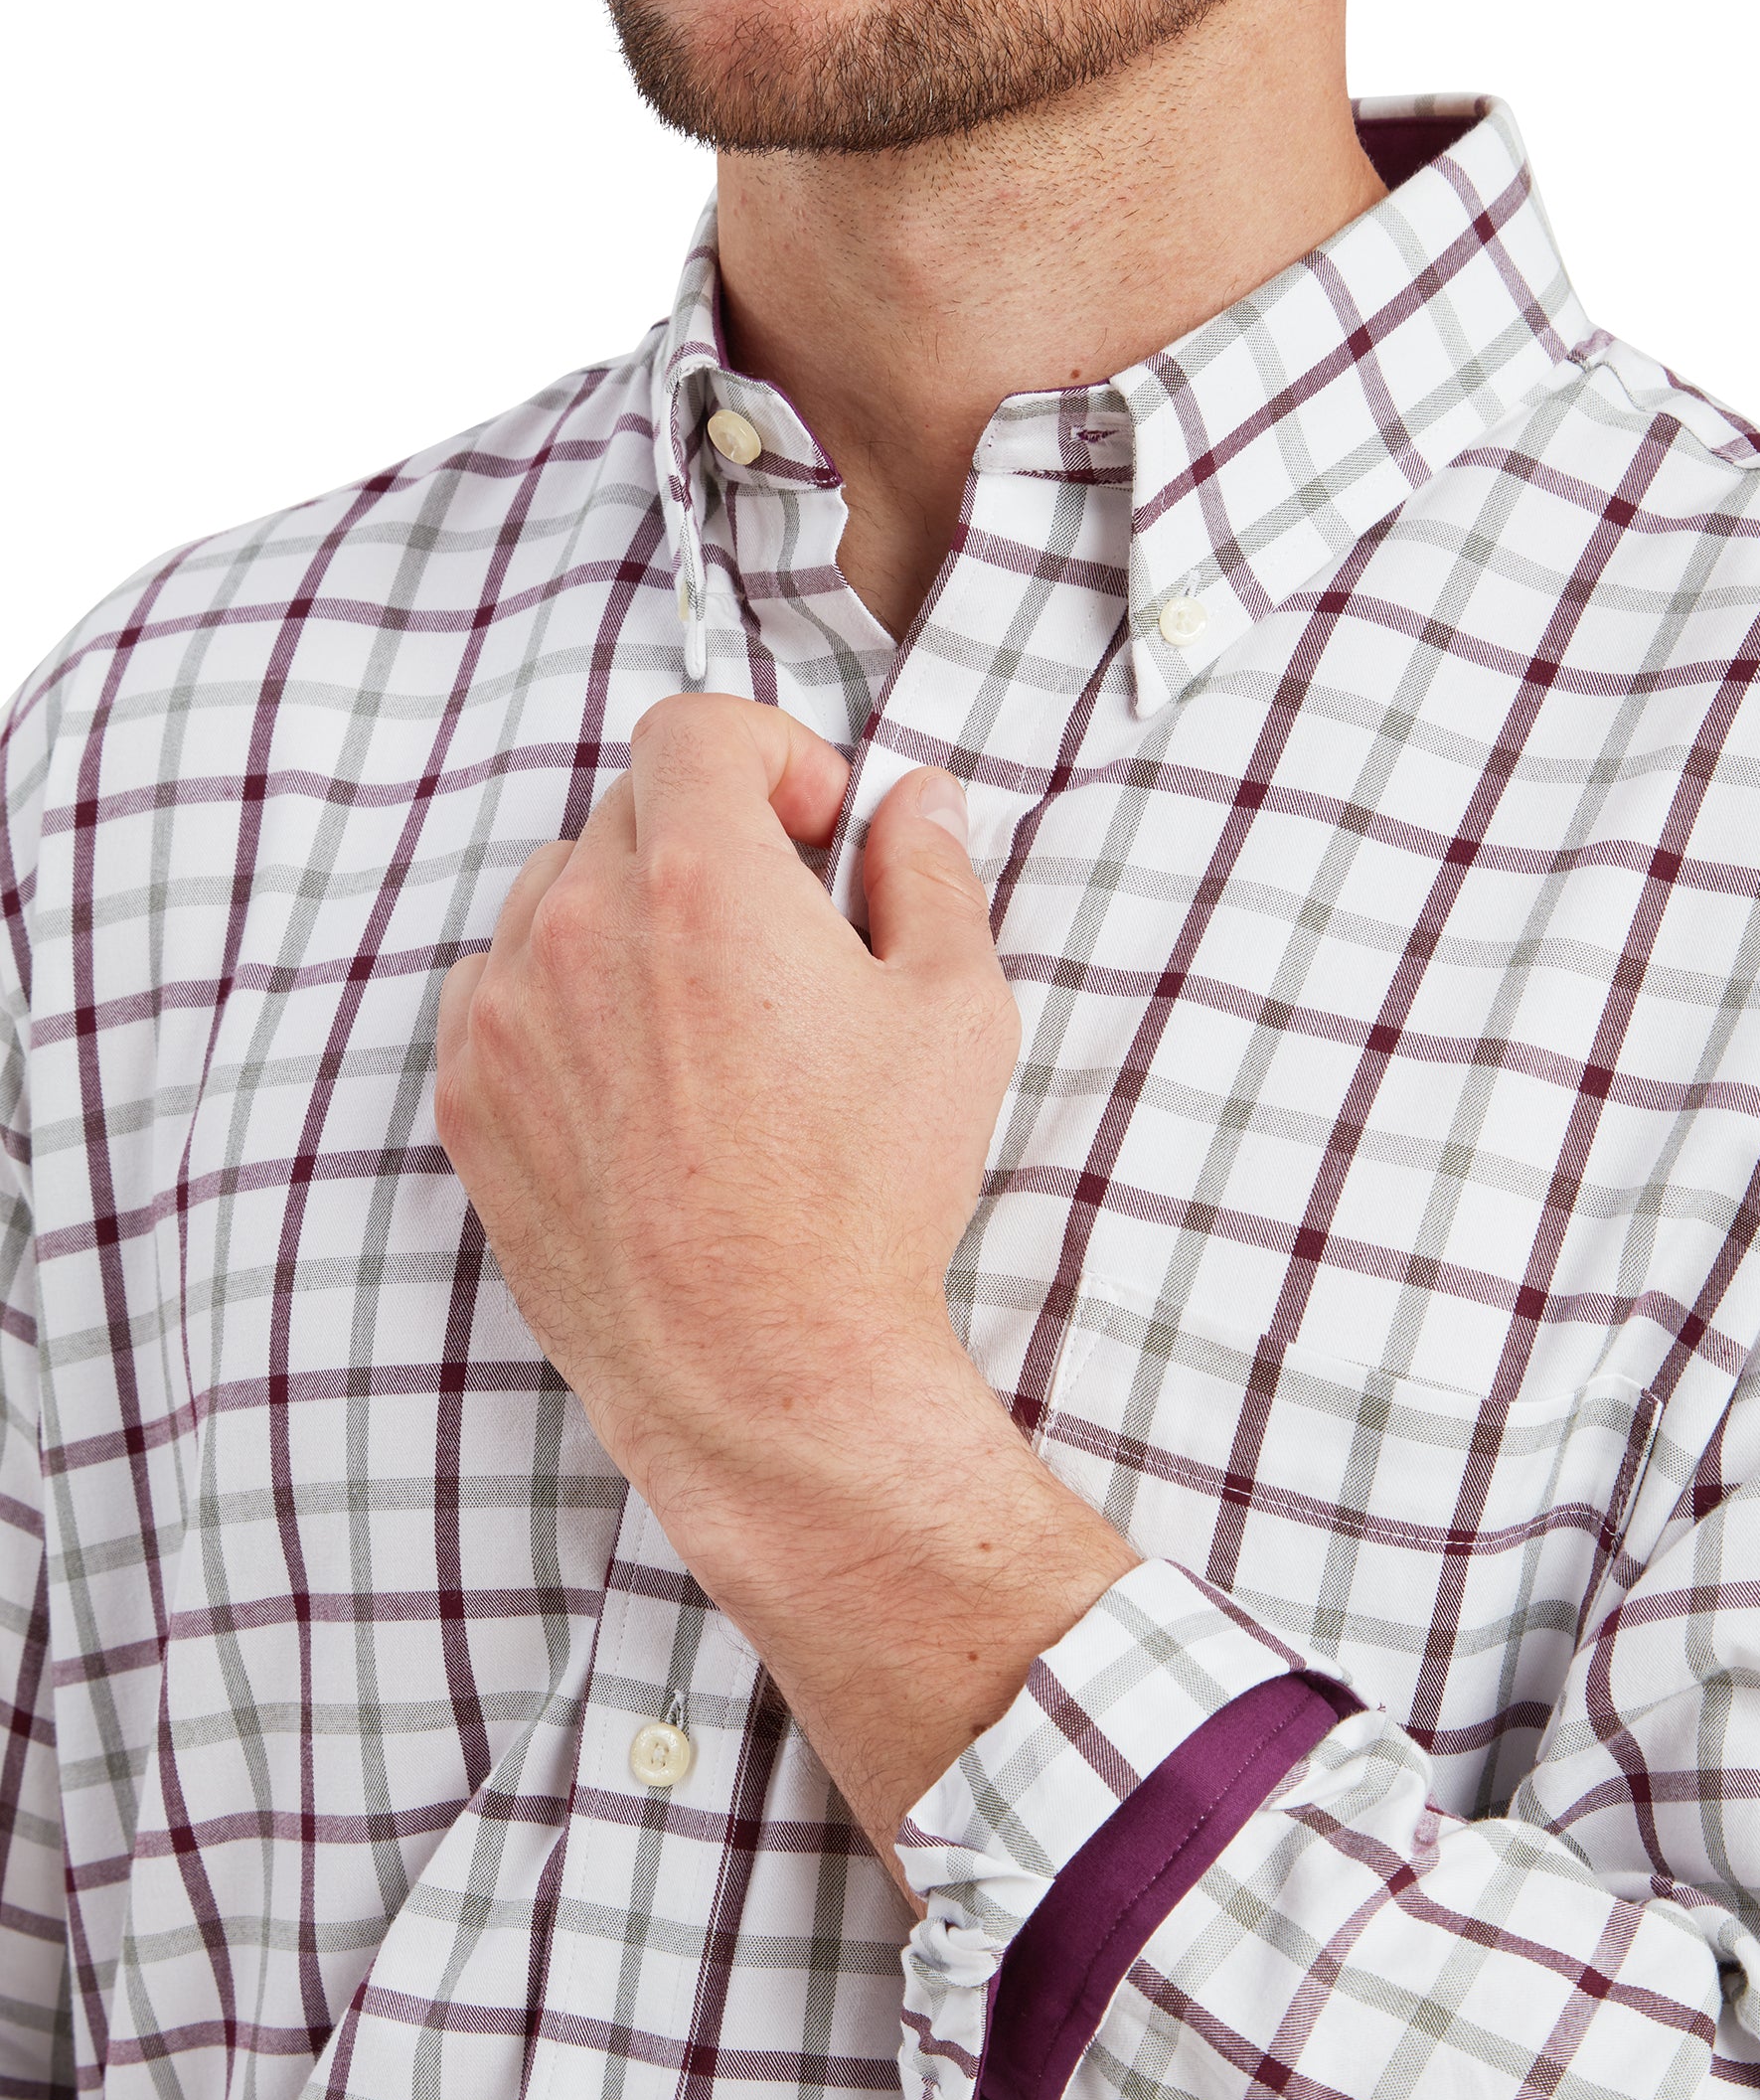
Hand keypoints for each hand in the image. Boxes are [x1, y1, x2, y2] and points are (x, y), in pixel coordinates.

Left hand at [435, 696, 1132, 1874]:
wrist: (764, 1373)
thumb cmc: (867, 1201)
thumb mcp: (952, 1017)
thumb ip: (931, 874)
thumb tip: (915, 799)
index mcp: (703, 882)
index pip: (693, 726)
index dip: (769, 753)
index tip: (811, 827)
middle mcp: (580, 927)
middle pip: (630, 806)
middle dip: (712, 838)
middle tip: (784, 932)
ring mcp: (506, 1015)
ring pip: (555, 891)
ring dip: (630, 911)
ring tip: (707, 1012)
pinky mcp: (467, 1099)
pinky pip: (499, 986)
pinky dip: (560, 993)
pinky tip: (640, 1075)